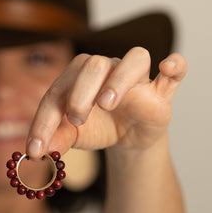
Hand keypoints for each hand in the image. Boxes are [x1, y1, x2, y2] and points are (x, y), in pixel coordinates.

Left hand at [26, 47, 186, 156]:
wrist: (127, 138)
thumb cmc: (97, 127)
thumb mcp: (73, 136)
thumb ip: (57, 139)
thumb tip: (37, 152)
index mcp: (77, 78)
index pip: (57, 92)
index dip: (44, 121)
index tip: (35, 150)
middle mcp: (106, 70)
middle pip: (93, 64)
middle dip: (80, 92)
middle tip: (75, 119)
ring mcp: (136, 78)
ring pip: (133, 60)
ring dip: (119, 79)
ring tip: (107, 104)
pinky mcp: (161, 91)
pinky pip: (174, 72)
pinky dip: (175, 65)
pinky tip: (168, 65)